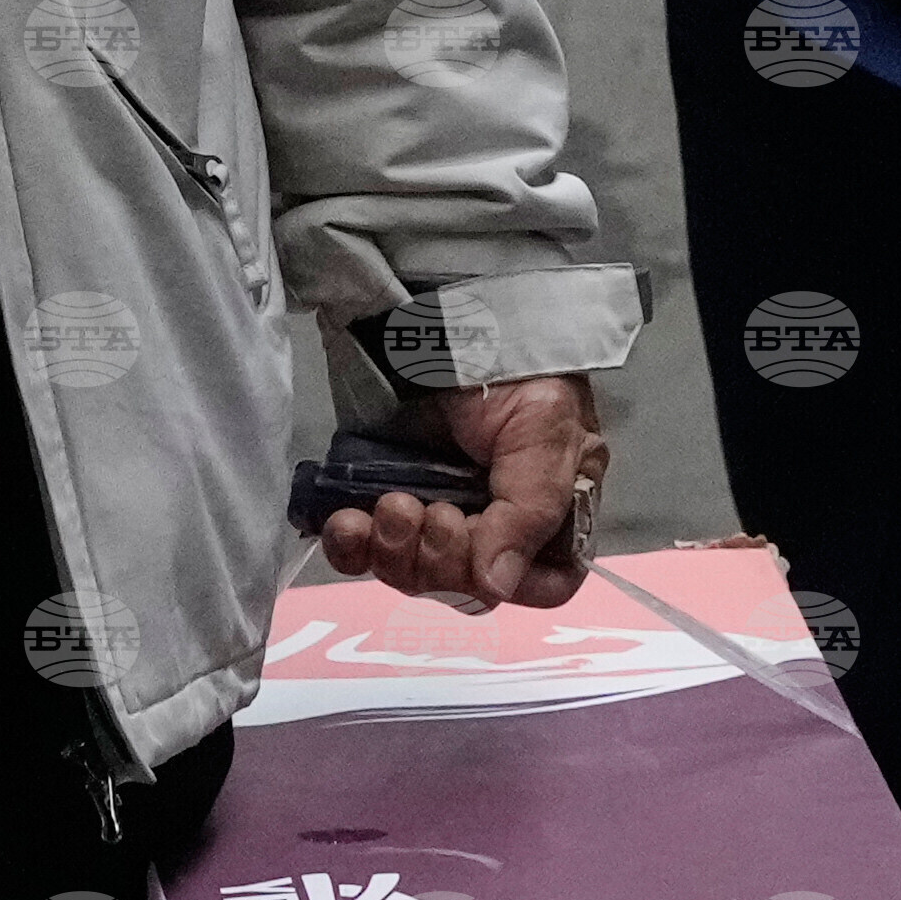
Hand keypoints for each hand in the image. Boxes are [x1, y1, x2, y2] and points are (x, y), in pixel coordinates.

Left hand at [312, 375, 604, 610]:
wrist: (439, 311)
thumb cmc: (512, 366)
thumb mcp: (545, 430)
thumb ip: (529, 510)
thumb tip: (494, 584)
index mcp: (553, 512)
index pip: (545, 585)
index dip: (512, 583)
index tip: (482, 551)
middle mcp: (494, 526)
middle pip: (468, 589)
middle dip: (443, 562)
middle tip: (432, 511)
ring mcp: (434, 517)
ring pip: (411, 576)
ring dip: (396, 552)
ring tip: (393, 503)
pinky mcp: (381, 506)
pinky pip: (360, 553)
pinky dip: (350, 547)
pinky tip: (347, 523)